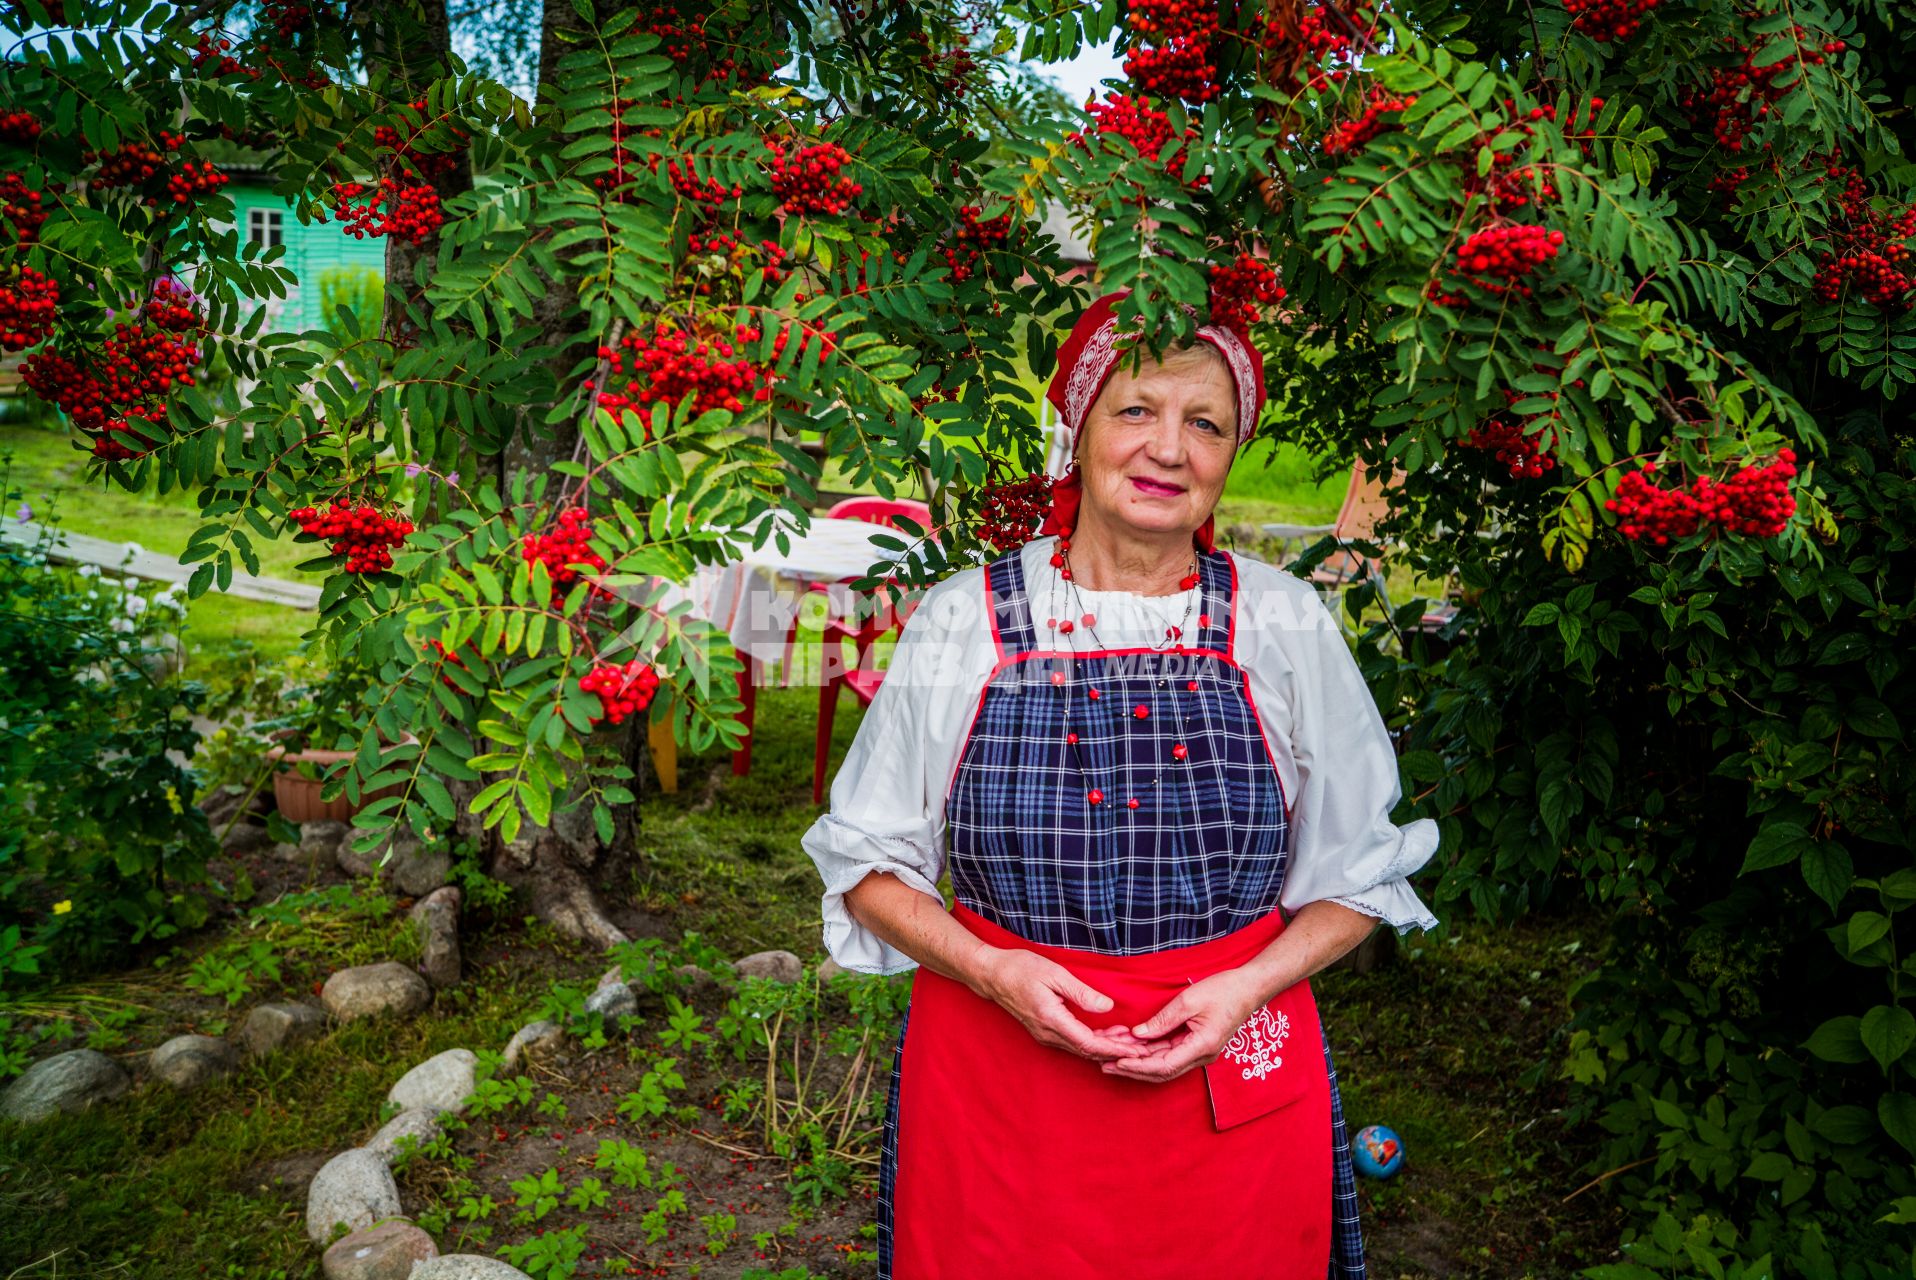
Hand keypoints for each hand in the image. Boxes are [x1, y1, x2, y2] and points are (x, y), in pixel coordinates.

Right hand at [973, 947, 1152, 1062]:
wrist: (992, 974)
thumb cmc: (1021, 968)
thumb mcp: (1055, 974)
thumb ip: (1082, 993)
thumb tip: (1108, 1008)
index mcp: (1052, 1020)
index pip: (1089, 1044)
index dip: (1114, 1049)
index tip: (1135, 1049)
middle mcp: (1048, 1034)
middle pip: (1088, 1052)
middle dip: (1116, 1052)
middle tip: (1143, 1048)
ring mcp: (1045, 1035)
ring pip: (1081, 1049)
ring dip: (1106, 1048)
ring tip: (1131, 1041)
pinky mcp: (1045, 1031)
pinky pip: (1073, 1042)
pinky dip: (1093, 1042)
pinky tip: (1108, 1034)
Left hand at [1098, 969, 1265, 1083]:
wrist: (1248, 988)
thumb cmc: (1223, 990)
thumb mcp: (1189, 1000)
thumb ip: (1163, 1020)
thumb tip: (1138, 1034)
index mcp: (1202, 1046)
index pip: (1165, 1066)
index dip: (1139, 1066)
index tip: (1117, 1063)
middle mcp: (1201, 1055)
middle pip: (1162, 1071)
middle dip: (1133, 1069)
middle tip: (1105, 1066)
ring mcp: (1200, 1052)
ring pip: (1164, 1064)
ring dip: (1139, 1062)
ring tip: (1112, 1058)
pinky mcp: (1196, 1045)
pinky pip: (1170, 1053)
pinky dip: (1150, 1052)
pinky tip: (1132, 1048)